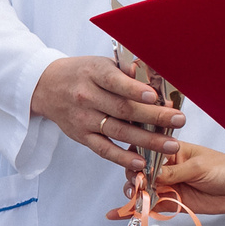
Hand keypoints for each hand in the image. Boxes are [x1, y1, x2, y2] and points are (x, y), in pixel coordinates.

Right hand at [31, 54, 186, 170]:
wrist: (45, 87)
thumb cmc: (81, 73)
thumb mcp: (100, 63)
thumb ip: (125, 70)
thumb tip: (154, 75)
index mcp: (93, 74)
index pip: (115, 82)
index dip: (134, 90)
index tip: (154, 95)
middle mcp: (86, 97)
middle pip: (122, 109)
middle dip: (154, 116)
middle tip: (179, 120)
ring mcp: (83, 119)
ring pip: (118, 131)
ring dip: (147, 140)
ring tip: (171, 145)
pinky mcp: (81, 136)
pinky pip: (103, 149)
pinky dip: (122, 157)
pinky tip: (141, 162)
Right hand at [126, 140, 224, 215]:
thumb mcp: (198, 167)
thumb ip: (173, 173)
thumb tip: (149, 175)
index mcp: (170, 153)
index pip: (145, 154)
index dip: (136, 162)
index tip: (136, 170)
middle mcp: (166, 169)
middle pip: (139, 174)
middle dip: (134, 181)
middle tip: (138, 187)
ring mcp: (168, 186)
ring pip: (142, 191)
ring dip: (134, 196)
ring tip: (134, 200)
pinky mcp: (172, 203)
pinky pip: (151, 207)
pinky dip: (137, 211)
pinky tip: (121, 214)